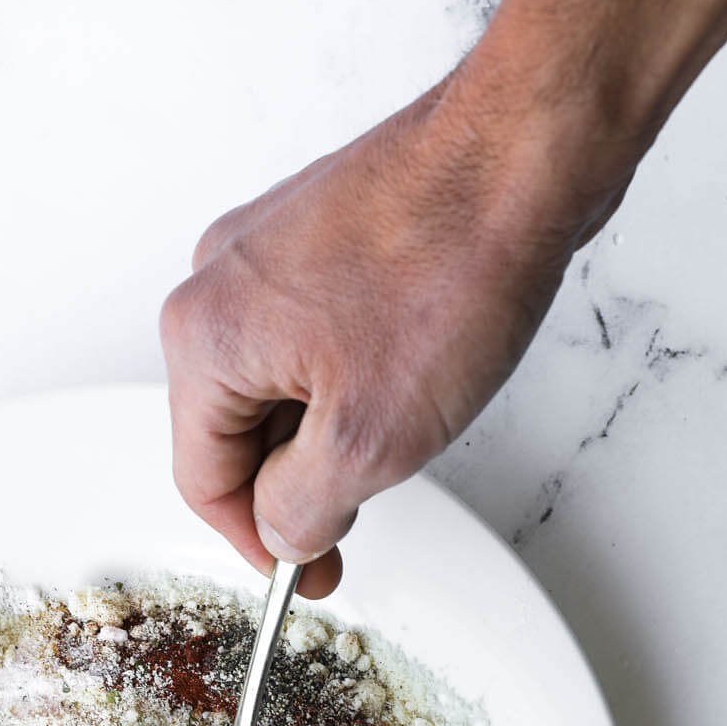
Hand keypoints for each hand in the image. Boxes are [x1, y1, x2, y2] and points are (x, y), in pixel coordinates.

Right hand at [159, 53, 629, 597]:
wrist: (523, 150)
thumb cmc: (448, 266)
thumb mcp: (367, 440)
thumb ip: (304, 509)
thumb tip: (286, 534)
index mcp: (203, 336)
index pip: (204, 480)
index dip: (259, 544)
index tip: (307, 575)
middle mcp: (217, 280)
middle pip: (234, 429)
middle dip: (296, 481)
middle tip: (360, 518)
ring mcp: (268, 247)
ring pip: (279, 382)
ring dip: (327, 428)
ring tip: (401, 429)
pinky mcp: (322, 231)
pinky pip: (315, 333)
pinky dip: (350, 374)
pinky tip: (408, 375)